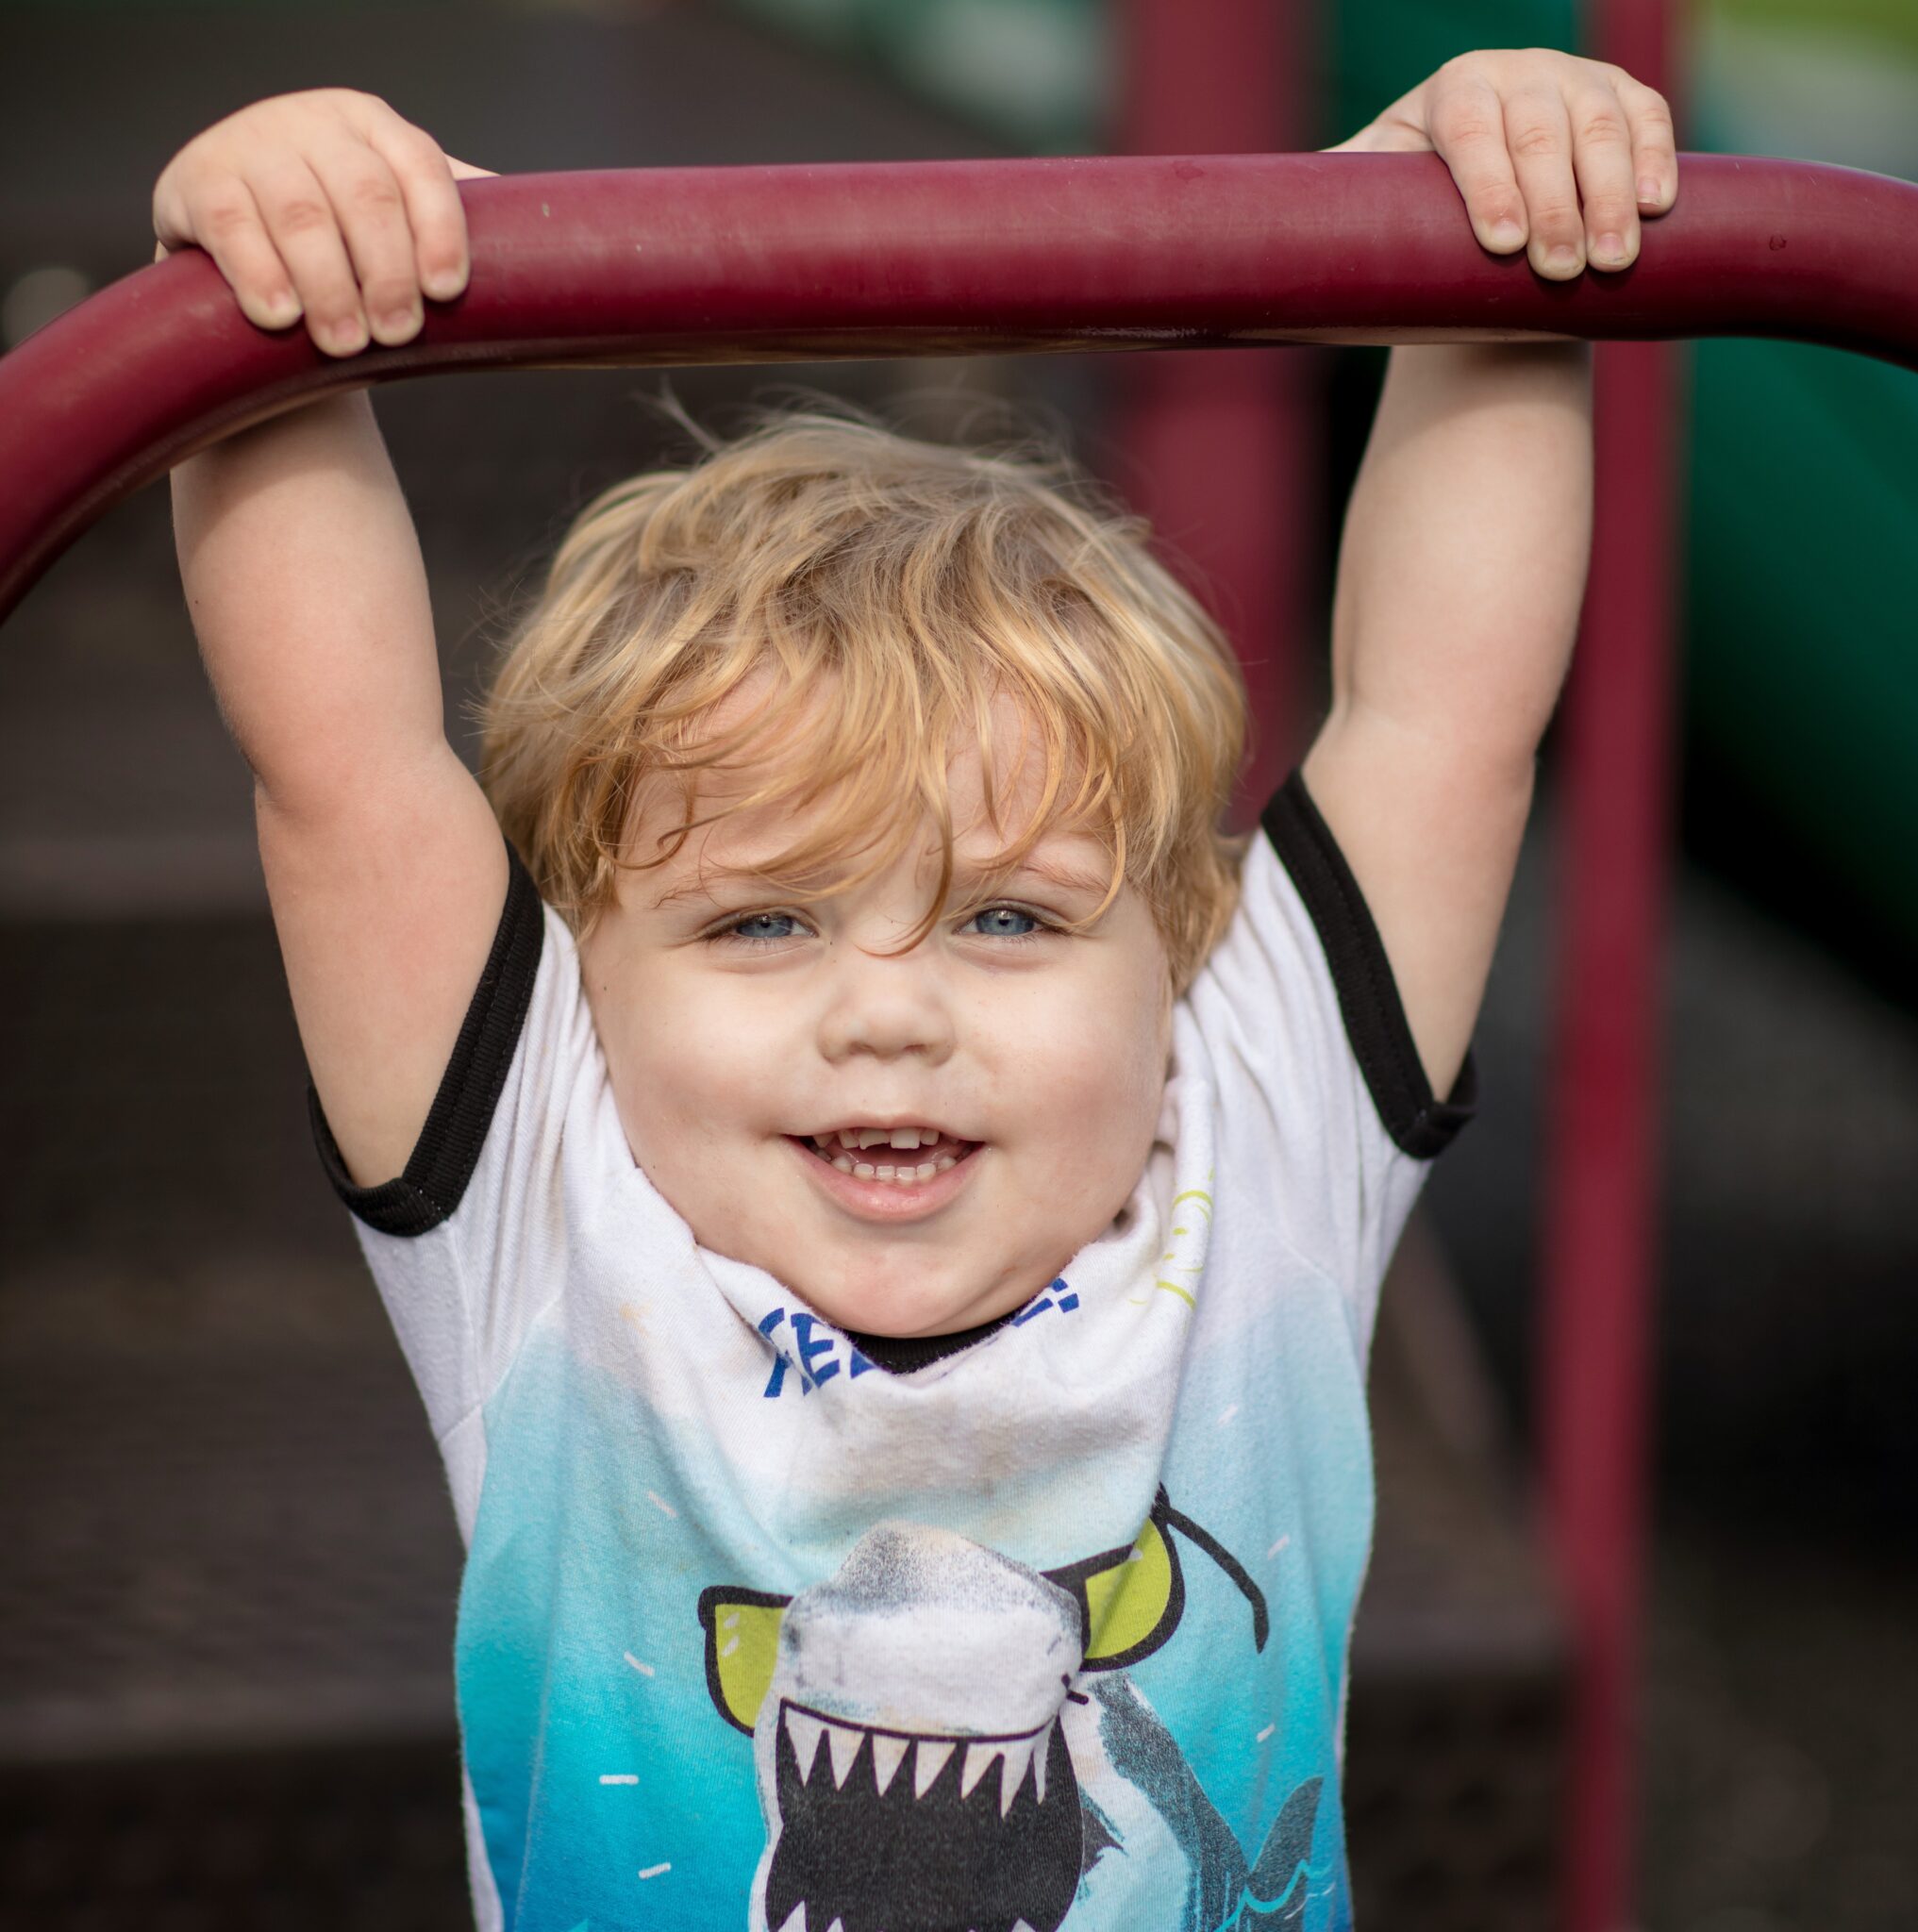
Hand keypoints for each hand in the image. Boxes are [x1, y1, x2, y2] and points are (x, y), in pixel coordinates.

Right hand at [153, 88, 493, 355]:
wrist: (247, 252)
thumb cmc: (348, 246)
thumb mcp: (400, 223)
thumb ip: (454, 225)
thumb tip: (560, 250)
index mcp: (376, 127)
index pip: (421, 168)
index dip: (440, 230)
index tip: (450, 293)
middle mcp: (314, 122)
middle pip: (365, 197)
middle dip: (386, 273)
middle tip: (398, 336)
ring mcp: (251, 143)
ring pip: (301, 216)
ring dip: (330, 288)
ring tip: (345, 344)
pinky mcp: (197, 180)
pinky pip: (233, 227)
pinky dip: (259, 276)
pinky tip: (280, 317)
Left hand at [1325, 49, 1677, 278]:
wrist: (1478, 214)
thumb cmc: (1412, 218)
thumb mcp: (1368, 211)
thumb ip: (1326, 215)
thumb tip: (1245, 238)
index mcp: (1449, 92)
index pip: (1469, 126)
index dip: (1488, 182)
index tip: (1498, 246)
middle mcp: (1516, 72)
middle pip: (1542, 129)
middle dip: (1556, 203)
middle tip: (1562, 272)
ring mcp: (1575, 80)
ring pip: (1603, 125)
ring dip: (1612, 194)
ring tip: (1610, 263)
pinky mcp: (1623, 99)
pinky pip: (1649, 120)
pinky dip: (1657, 162)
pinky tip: (1656, 211)